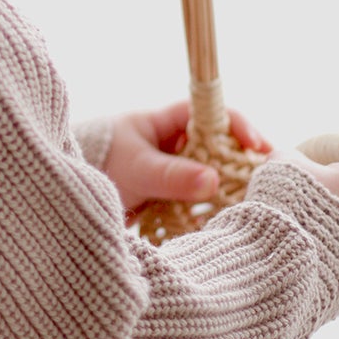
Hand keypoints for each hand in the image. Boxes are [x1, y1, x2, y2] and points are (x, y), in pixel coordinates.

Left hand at [106, 101, 271, 216]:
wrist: (69, 196)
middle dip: (244, 163)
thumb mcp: (136, 169)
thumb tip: (213, 180)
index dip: (240, 127)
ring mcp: (176, 171)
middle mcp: (177, 144)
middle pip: (222, 148)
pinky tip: (227, 224)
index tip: (260, 148)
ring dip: (231, 190)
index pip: (214, 115)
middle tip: (269, 180)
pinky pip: (200, 202)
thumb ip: (172, 175)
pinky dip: (212, 211)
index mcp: (169, 122)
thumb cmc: (99, 165)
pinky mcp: (172, 198)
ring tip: (257, 205)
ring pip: (214, 176)